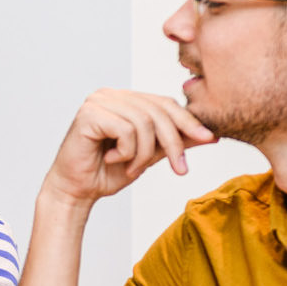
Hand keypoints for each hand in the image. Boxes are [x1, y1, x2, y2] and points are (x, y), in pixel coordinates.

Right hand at [43, 90, 214, 206]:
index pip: (164, 102)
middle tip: (179, 168)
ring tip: (132, 168)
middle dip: (173, 142)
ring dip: (144, 153)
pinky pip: (126, 130)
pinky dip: (127, 151)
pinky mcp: (89, 114)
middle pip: (158, 111)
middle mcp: (110, 94)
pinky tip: (112, 159)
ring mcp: (98, 101)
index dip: (188, 121)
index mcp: (124, 99)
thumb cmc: (107, 173)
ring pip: (144, 122)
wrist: (76, 191)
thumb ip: (173, 142)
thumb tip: (209, 136)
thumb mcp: (149, 156)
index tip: (209, 139)